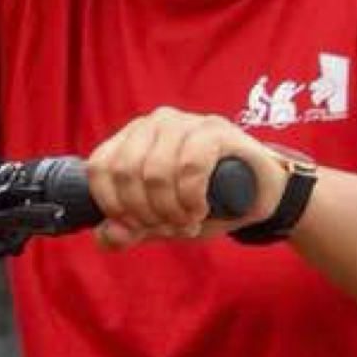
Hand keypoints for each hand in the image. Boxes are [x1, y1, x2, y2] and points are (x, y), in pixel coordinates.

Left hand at [84, 108, 290, 249]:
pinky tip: (200, 209)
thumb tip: (108, 234)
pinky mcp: (216, 130)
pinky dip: (191, 198)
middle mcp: (154, 123)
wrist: (256, 197)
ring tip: (186, 222)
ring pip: (156, 171)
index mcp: (131, 139)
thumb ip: (126, 231)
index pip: (99, 167)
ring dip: (169, 210)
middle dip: (145, 212)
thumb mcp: (157, 223)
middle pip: (126, 172)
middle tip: (168, 227)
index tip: (136, 226)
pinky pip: (190, 166)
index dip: (113, 205)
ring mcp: (186, 122)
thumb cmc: (201, 203)